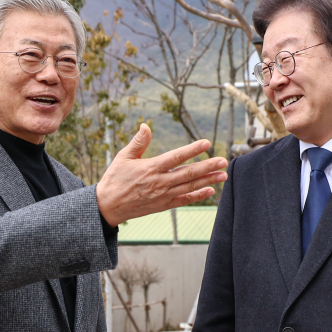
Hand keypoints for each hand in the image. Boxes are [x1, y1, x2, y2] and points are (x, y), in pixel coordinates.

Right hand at [96, 124, 228, 225]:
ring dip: (208, 180)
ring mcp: (163, 195)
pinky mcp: (163, 205)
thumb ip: (138, 142)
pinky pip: (184, 200)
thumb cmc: (115, 179)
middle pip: (188, 173)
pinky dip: (198, 196)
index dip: (192, 150)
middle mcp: (159, 182)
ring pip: (189, 186)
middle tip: (224, 161)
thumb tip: (145, 125)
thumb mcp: (123, 157)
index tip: (207, 143)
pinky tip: (210, 190)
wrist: (108, 206)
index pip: (176, 157)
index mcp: (151, 168)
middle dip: (208, 166)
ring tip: (223, 175)